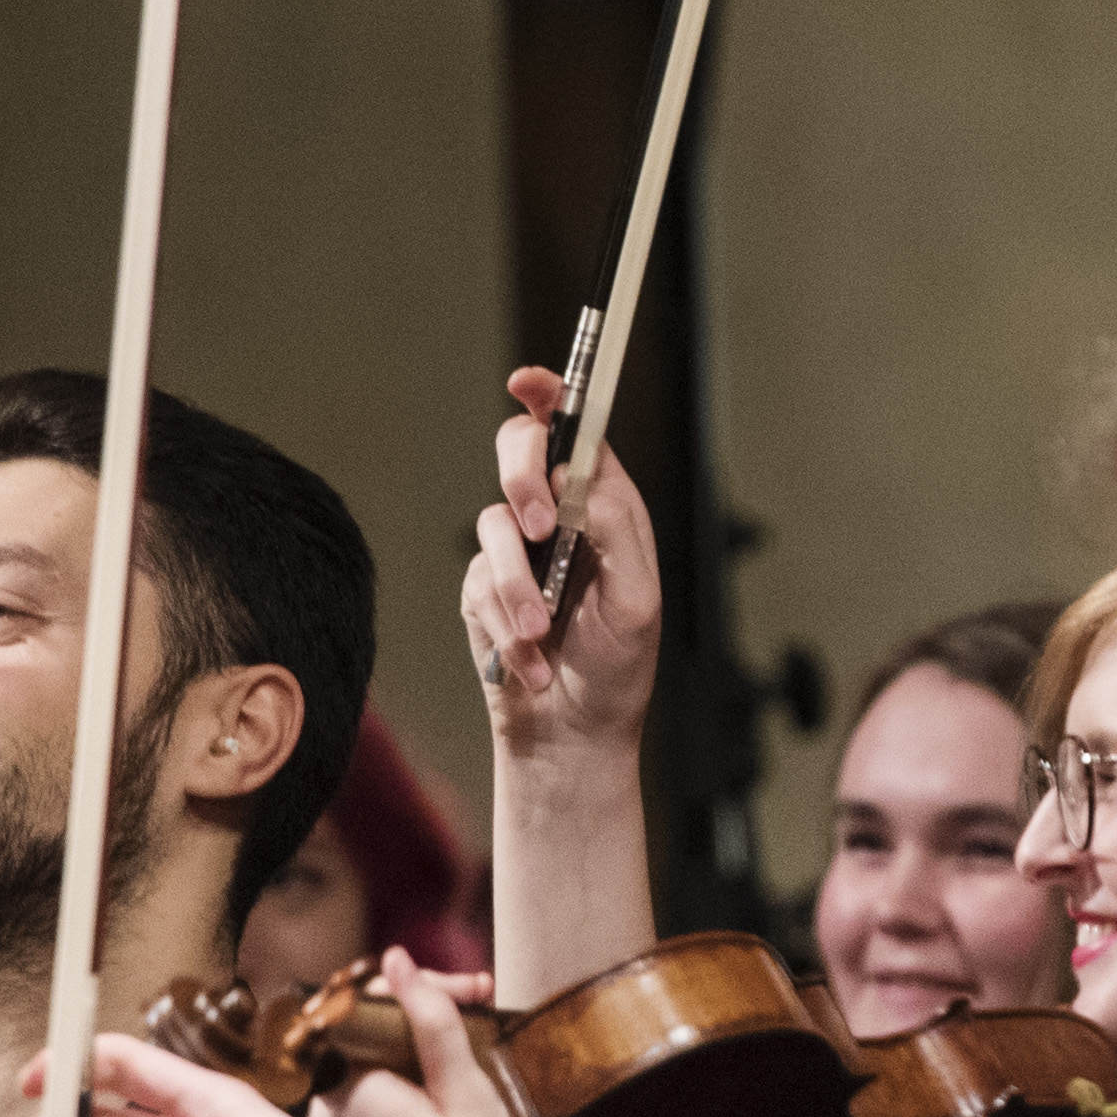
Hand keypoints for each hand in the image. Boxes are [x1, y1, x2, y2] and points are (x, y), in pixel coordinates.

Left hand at [308, 953, 542, 1116]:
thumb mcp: (473, 1098)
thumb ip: (432, 1023)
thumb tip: (397, 963)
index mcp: (356, 1096)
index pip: (361, 1005)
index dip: (412, 987)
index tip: (470, 992)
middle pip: (356, 1032)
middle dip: (412, 1013)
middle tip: (474, 1007)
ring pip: (359, 1064)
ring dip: (406, 1048)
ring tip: (463, 1054)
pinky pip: (359, 1100)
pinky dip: (396, 1085)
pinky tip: (439, 1095)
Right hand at [470, 363, 664, 783]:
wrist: (575, 734)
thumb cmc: (619, 668)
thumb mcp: (638, 600)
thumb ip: (616, 530)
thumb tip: (585, 475)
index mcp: (603, 505)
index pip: (576, 431)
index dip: (551, 394)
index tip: (530, 382)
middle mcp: (556, 516)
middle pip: (518, 449)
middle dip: (522, 477)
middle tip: (540, 524)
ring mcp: (514, 551)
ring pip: (493, 524)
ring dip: (520, 586)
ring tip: (544, 633)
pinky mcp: (481, 589)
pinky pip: (479, 584)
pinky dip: (509, 627)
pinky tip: (533, 662)